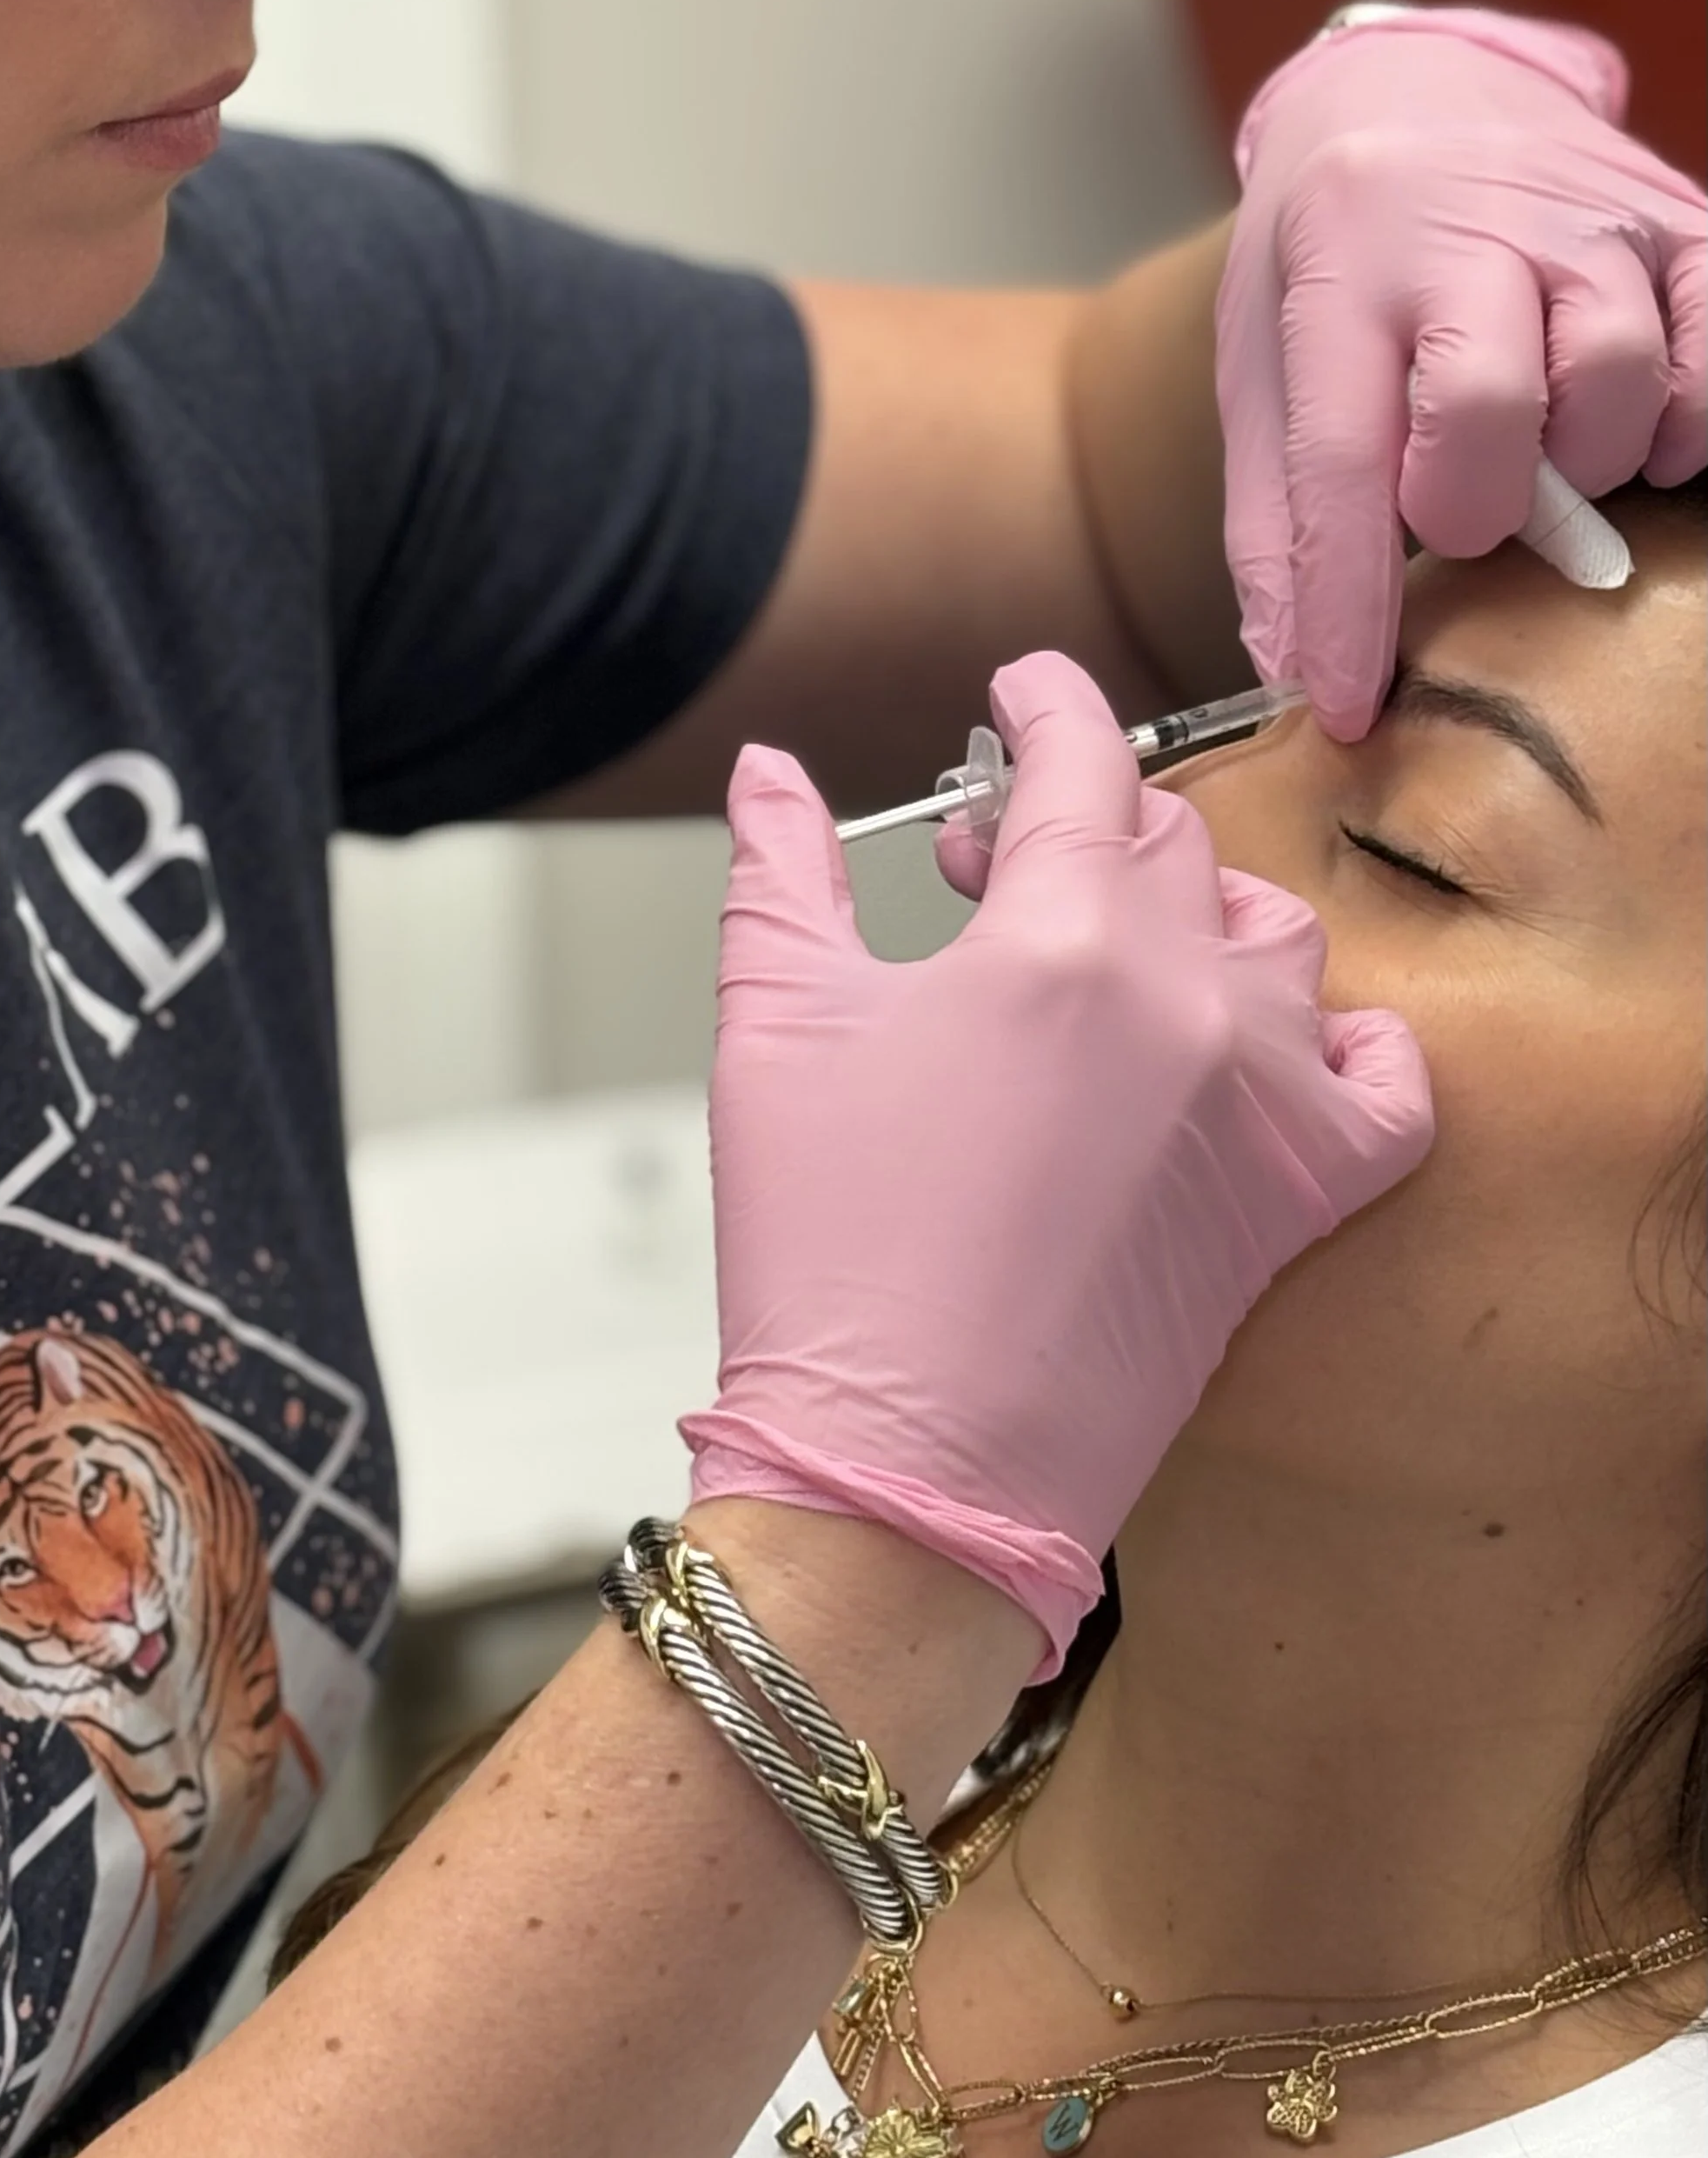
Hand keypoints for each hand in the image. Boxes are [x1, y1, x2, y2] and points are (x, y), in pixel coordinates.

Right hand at [683, 653, 1431, 1669]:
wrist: (904, 1467)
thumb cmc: (831, 1258)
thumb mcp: (771, 1027)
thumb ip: (779, 869)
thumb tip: (772, 776)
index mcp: (1058, 937)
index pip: (1079, 760)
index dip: (1045, 704)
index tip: (1023, 690)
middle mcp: (1186, 999)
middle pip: (1167, 843)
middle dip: (1076, 822)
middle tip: (980, 863)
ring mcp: (1258, 1102)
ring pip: (1275, 938)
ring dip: (1193, 914)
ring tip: (1104, 952)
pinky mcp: (1293, 1202)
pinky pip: (1385, 1087)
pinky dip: (1344, 1048)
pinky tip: (1270, 1047)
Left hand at [1221, 7, 1705, 739]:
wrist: (1413, 94)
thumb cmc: (1329, 263)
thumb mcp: (1264, 374)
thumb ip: (1276, 525)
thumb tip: (1293, 668)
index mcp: (1340, 276)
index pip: (1342, 465)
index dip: (1351, 606)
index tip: (1352, 704)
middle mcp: (1468, 232)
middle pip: (1494, 408)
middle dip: (1474, 506)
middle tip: (1461, 512)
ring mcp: (1588, 217)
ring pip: (1622, 379)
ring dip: (1586, 464)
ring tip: (1548, 460)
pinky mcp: (1680, 217)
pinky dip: (1691, 417)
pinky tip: (1642, 434)